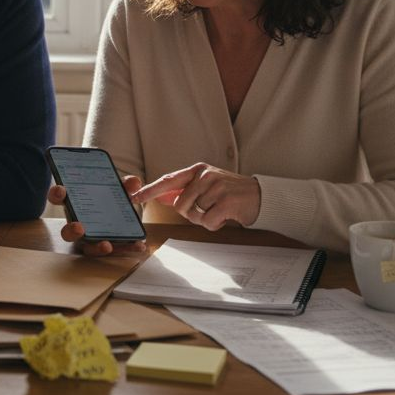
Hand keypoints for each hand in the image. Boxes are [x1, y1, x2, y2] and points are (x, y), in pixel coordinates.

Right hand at [48, 175, 148, 256]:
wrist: (119, 216)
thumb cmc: (107, 200)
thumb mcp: (114, 190)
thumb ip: (123, 186)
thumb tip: (134, 182)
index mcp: (73, 205)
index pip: (58, 199)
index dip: (57, 194)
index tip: (61, 190)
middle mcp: (77, 225)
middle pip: (67, 232)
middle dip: (71, 230)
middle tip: (79, 227)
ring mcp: (90, 240)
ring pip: (87, 248)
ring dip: (96, 247)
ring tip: (107, 245)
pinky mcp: (106, 249)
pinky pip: (115, 251)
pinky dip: (127, 248)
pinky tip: (139, 245)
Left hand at [128, 163, 260, 231]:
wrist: (260, 196)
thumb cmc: (230, 192)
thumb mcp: (206, 186)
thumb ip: (184, 190)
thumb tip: (162, 197)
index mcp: (198, 170)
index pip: (168, 180)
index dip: (150, 190)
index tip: (134, 198)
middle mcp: (205, 175)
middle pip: (180, 205)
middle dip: (191, 213)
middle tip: (208, 209)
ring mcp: (216, 187)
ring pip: (193, 214)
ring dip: (204, 219)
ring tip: (218, 210)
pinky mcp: (226, 202)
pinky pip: (207, 222)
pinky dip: (214, 224)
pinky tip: (225, 217)